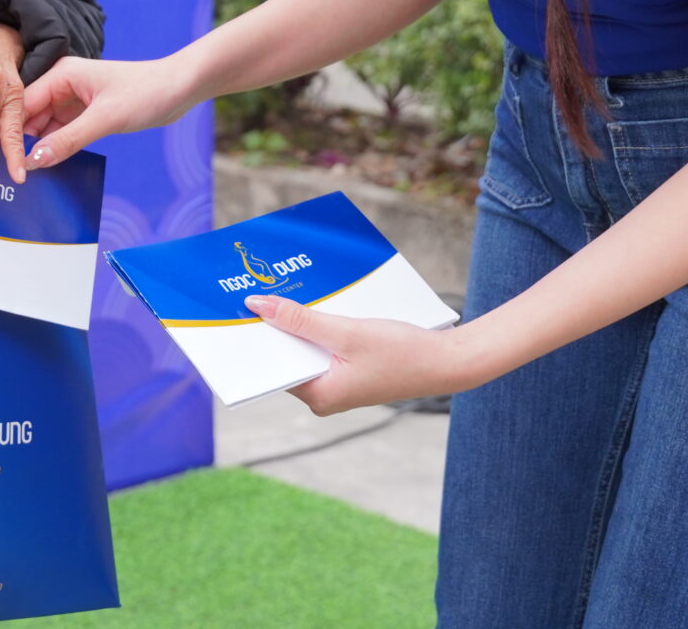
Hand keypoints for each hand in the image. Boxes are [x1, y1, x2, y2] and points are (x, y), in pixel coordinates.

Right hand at [21, 55, 195, 167]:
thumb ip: (68, 140)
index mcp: (61, 73)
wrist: (180, 88)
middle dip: (22, 143)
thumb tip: (33, 161)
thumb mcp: (105, 119)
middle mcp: (62, 84)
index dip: (10, 132)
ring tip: (26, 176)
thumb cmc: (146, 92)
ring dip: (39, 147)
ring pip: (45, 127)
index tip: (1, 162)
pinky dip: (56, 147)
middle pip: (30, 117)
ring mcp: (73, 99)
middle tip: (11, 175)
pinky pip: (62, 132)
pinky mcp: (85, 113)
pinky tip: (49, 166)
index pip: (22, 104)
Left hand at [246, 295, 468, 416]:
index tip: (238, 312)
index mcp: (319, 396)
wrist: (449, 361)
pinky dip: (318, 326)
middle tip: (257, 292)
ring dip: (298, 323)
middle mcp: (324, 395)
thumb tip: (257, 307)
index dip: (257, 337)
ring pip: (306, 349)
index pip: (274, 366)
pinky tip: (314, 303)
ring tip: (282, 292)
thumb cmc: (402, 352)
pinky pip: (324, 346)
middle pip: (288, 356)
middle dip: (277, 326)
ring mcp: (338, 384)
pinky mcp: (351, 371)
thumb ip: (301, 320)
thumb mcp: (346, 332)